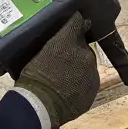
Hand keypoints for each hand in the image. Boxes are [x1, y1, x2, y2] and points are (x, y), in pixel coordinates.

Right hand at [14, 13, 99, 128]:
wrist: (39, 105)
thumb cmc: (33, 76)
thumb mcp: (39, 52)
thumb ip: (56, 42)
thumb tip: (65, 35)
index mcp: (68, 41)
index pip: (77, 22)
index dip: (75, 24)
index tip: (71, 26)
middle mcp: (85, 53)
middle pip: (84, 47)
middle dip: (76, 51)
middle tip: (61, 59)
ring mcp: (92, 73)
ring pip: (88, 65)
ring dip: (80, 67)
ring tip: (64, 77)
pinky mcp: (94, 89)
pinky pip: (89, 81)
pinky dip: (81, 83)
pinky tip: (69, 89)